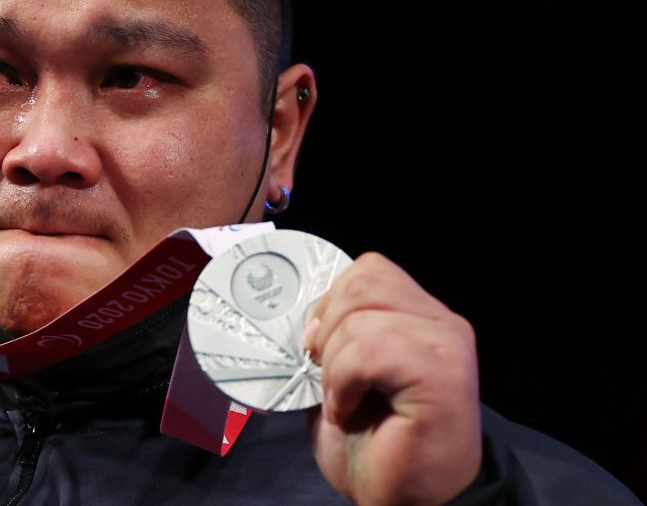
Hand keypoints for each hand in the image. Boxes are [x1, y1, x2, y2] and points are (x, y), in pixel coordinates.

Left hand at [303, 252, 481, 504]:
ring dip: (335, 364)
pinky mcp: (441, 373)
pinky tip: (350, 411)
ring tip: (345, 400)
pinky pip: (369, 350)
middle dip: (329, 331)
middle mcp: (441, 322)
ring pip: (362, 318)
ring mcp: (445, 345)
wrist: (409, 501)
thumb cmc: (377, 444)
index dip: (332, 303)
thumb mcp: (342, 376)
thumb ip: (336, 336)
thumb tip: (309, 321)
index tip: (319, 348)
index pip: (370, 271)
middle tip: (331, 378)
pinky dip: (344, 382)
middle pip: (363, 284)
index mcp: (420, 315)